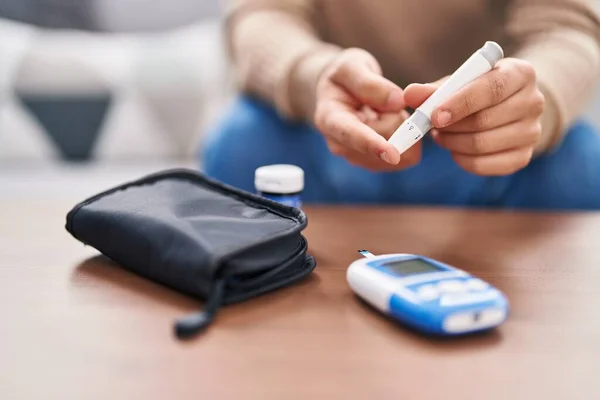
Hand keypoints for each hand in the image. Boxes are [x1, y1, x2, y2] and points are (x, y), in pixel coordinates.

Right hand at [313, 48, 420, 170]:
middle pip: (385, 138)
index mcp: (329, 119)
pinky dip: (409, 138)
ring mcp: (357, 157)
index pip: (351, 134)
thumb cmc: (342, 77)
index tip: (392, 155)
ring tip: (383, 111)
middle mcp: (340, 145)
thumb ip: (370, 83)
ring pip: (399, 151)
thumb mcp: (350, 66)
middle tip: (386, 98)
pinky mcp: (375, 164)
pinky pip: (407, 156)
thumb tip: (396, 103)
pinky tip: (390, 123)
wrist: (335, 94)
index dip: (373, 144)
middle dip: (396, 116)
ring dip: (402, 127)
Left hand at [404, 58, 544, 175]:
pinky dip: (462, 160)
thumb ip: (434, 89)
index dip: (460, 104)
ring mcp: (532, 132)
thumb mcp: (459, 83)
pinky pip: (486, 165)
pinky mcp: (524, 156)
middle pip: (485, 121)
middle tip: (432, 126)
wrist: (508, 106)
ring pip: (483, 144)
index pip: (492, 89)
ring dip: (453, 143)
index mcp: (520, 74)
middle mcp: (534, 102)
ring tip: (441, 135)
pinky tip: (455, 150)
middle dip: (451, 127)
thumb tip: (409, 95)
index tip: (434, 116)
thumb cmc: (477, 91)